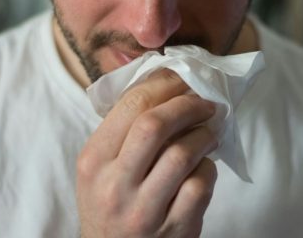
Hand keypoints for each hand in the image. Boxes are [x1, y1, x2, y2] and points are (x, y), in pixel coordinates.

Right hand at [77, 69, 217, 236]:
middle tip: (205, 102)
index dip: (164, 84)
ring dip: (204, 135)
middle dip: (187, 105)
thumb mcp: (99, 166)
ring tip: (209, 131)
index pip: (131, 105)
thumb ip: (123, 130)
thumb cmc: (109, 202)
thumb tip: (166, 84)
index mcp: (93, 160)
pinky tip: (204, 166)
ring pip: (182, 154)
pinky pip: (200, 185)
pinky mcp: (174, 230)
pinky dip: (208, 168)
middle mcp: (114, 185)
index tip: (183, 79)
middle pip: (155, 125)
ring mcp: (144, 210)